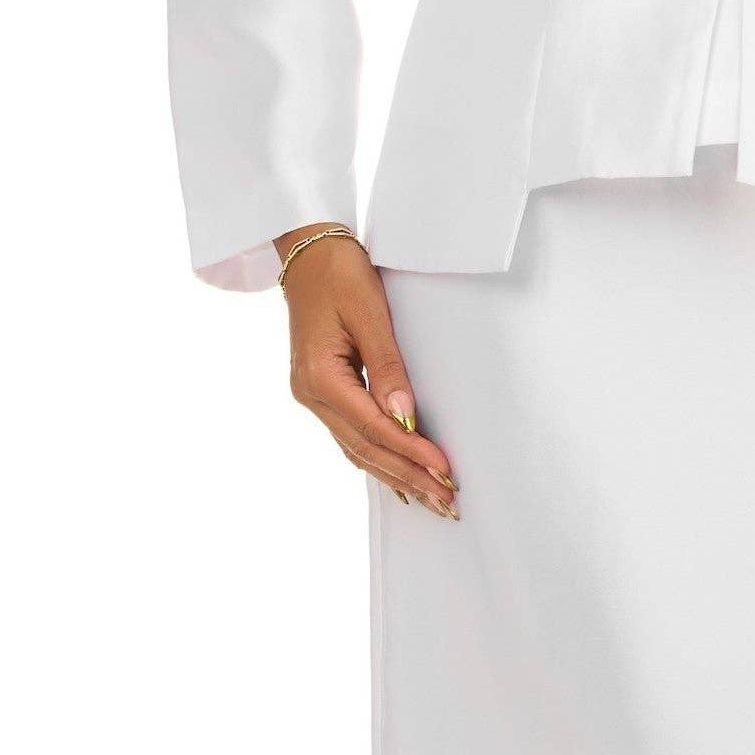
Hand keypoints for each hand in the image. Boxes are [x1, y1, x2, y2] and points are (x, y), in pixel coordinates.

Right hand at [278, 230, 459, 517]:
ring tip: (432, 499)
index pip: (373, 427)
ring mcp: (313, 396)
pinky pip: (352, 436)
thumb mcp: (369, 313)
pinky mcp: (323, 392)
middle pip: (365, 448)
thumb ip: (387, 366)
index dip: (410, 451)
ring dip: (396, 475)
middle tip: (447, 502)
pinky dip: (377, 459)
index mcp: (319, 377)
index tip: (444, 470)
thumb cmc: (339, 274)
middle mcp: (311, 394)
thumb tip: (404, 415)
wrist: (307, 253)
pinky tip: (398, 478)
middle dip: (408, 476)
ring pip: (357, 448)